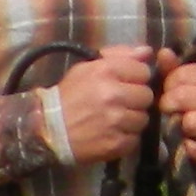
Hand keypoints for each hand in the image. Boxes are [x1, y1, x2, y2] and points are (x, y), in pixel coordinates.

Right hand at [50, 46, 161, 164]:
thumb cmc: (69, 96)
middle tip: (120, 104)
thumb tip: (147, 52)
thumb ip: (119, 56)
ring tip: (115, 120)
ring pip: (143, 118)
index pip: (143, 71)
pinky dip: (126, 139)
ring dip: (132, 120)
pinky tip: (111, 134)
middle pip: (147, 96)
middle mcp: (113, 94)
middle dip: (136, 100)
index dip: (136, 78)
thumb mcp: (87, 68)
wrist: (48, 129)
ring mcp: (116, 121)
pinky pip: (135, 139)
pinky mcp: (116, 144)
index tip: (125, 84)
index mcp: (106, 71)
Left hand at [158, 53, 195, 152]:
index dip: (170, 84)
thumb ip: (174, 71)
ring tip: (181, 128)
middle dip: (169, 104)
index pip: (184, 74)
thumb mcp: (187, 88)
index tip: (168, 93)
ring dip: (179, 126)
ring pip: (190, 121)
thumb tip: (164, 53)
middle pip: (184, 96)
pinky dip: (188, 148)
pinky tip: (189, 146)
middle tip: (169, 112)